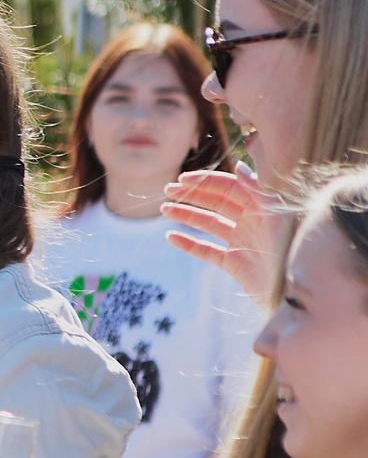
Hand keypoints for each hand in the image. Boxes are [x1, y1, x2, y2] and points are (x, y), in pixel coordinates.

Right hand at [164, 163, 285, 306]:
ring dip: (186, 215)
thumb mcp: (276, 217)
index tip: (183, 179)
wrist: (293, 291)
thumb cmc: (290, 251)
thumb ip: (258, 191)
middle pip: (216, 203)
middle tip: (168, 190)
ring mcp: (240, 242)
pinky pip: (206, 250)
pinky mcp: (233, 263)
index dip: (206, 182)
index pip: (229, 188)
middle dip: (192, 195)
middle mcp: (250, 222)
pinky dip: (188, 244)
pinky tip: (171, 237)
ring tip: (165, 209)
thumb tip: (239, 167)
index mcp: (261, 208)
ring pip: (208, 224)